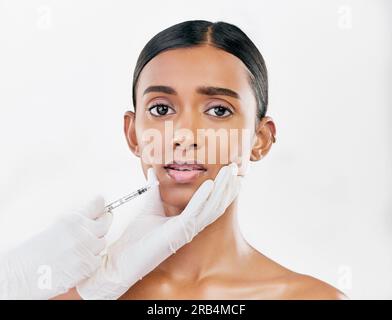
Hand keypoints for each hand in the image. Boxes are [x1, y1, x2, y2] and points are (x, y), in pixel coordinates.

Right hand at [0, 196, 111, 298]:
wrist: (20, 274)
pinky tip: (78, 262)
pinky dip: (91, 261)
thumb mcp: (54, 226)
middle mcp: (81, 232)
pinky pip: (98, 260)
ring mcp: (85, 249)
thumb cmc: (32, 252)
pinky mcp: (86, 265)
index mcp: (71, 219)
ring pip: (102, 242)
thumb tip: (93, 210)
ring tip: (80, 248)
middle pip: (105, 223)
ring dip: (95, 245)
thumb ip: (74, 220)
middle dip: (103, 223)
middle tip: (99, 225)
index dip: (100, 206)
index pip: (95, 206)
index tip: (102, 203)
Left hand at [76, 162, 241, 299]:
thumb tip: (153, 171)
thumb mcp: (150, 206)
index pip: (210, 203)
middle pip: (216, 204)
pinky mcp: (179, 232)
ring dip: (222, 189)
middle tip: (235, 167)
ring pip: (211, 207)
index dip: (222, 188)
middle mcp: (191, 226)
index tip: (229, 172)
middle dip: (227, 185)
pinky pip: (194, 212)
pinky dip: (202, 198)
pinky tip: (210, 184)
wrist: (124, 257)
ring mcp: (187, 230)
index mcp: (187, 221)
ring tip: (229, 172)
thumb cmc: (138, 237)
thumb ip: (154, 188)